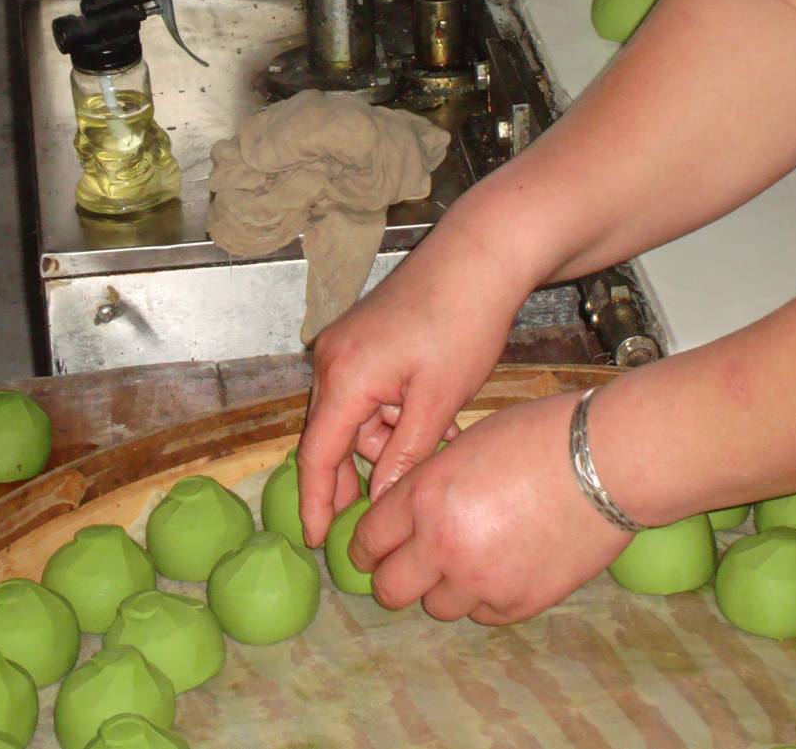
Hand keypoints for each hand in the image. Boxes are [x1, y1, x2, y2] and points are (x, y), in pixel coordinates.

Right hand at [297, 227, 527, 546]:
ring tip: (442, 439)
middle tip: (391, 506)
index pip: (316, 455)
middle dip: (366, 468)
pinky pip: (370, 392)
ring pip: (359, 416)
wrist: (479, 255)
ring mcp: (347, 346)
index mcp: (344, 377)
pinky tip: (435, 418)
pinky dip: (396, 412)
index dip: (315, 501)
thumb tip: (380, 503)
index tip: (315, 539)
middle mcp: (333, 360)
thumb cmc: (462, 321)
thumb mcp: (438, 400)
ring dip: (392, 437)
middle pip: (336, 435)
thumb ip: (405, 455)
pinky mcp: (365, 339)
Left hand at [348, 392, 632, 623]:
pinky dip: (487, 597)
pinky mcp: (518, 603)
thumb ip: (430, 484)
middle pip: (390, 589)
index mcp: (423, 496)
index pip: (369, 540)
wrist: (606, 461)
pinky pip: (483, 615)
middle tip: (408, 567)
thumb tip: (410, 513)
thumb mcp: (466, 445)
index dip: (367, 547)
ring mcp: (480, 580)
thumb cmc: (540, 435)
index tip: (373, 550)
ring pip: (437, 607)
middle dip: (394, 578)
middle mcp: (442, 544)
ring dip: (445, 588)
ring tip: (470, 560)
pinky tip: (505, 567)